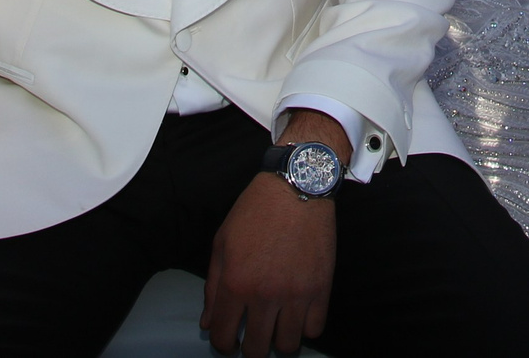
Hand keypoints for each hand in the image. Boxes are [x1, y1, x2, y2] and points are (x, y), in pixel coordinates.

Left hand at [203, 115, 341, 356]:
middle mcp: (263, 294)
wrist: (297, 186)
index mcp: (234, 283)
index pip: (223, 336)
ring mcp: (294, 294)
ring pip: (286, 346)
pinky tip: (298, 313)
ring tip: (277, 327)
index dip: (224, 345)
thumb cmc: (256, 211)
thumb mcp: (222, 243)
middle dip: (251, 348)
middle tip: (254, 336)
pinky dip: (305, 327)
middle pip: (256, 349)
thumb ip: (212, 286)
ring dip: (279, 341)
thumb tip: (208, 323)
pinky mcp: (320, 288)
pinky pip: (314, 329)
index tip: (229, 341)